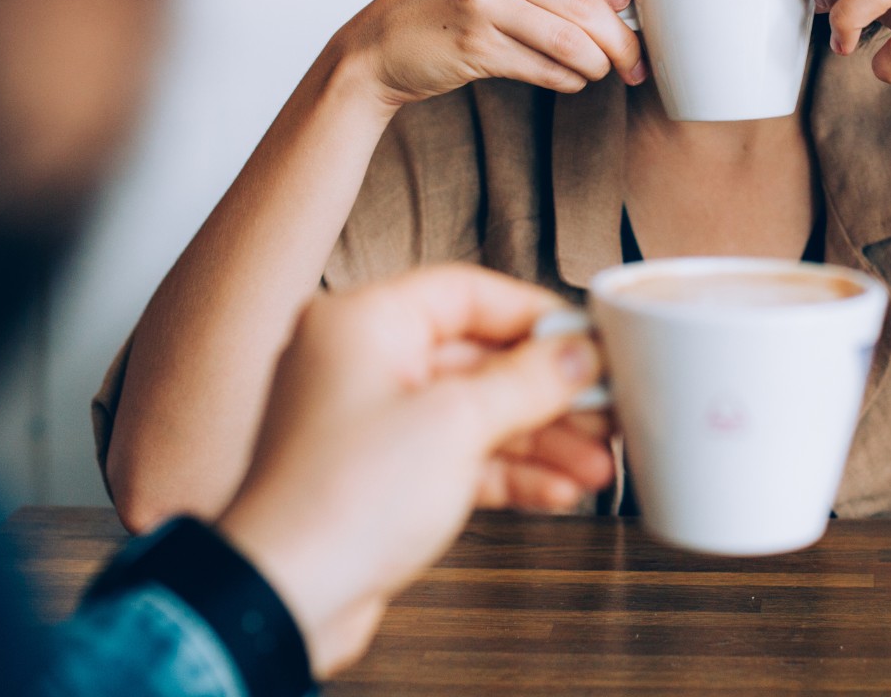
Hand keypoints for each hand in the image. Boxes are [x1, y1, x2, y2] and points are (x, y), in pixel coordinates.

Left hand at [215, 267, 612, 676]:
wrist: (285, 597)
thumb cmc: (340, 500)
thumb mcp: (456, 424)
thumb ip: (528, 381)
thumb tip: (578, 353)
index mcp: (362, 322)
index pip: (466, 292)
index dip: (535, 316)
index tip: (589, 339)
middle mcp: (359, 362)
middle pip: (476, 358)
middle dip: (548, 392)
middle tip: (605, 408)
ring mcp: (367, 422)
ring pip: (472, 413)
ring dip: (538, 439)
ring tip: (596, 463)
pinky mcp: (377, 477)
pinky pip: (455, 457)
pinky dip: (505, 472)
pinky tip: (557, 490)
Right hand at [344, 0, 645, 110]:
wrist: (379, 44)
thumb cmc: (446, 5)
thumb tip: (621, 3)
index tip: (622, 0)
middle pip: (582, 1)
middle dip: (620, 38)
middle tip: (634, 59)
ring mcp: (479, 4)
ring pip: (569, 40)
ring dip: (598, 64)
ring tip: (602, 71)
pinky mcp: (474, 48)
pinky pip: (544, 68)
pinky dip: (569, 79)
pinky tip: (571, 79)